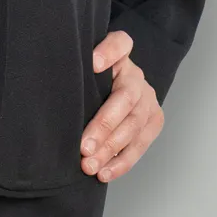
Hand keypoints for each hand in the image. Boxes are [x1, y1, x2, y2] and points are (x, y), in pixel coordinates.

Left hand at [79, 29, 162, 181]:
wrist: (117, 84)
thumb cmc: (91, 77)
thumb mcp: (84, 63)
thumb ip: (76, 63)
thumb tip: (62, 70)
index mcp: (121, 56)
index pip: (120, 44)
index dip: (108, 52)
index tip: (92, 63)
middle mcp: (138, 77)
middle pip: (125, 100)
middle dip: (104, 126)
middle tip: (83, 148)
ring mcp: (149, 100)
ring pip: (134, 127)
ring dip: (111, 150)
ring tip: (90, 166)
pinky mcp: (154, 121)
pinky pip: (140, 146)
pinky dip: (121, 162)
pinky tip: (104, 173)